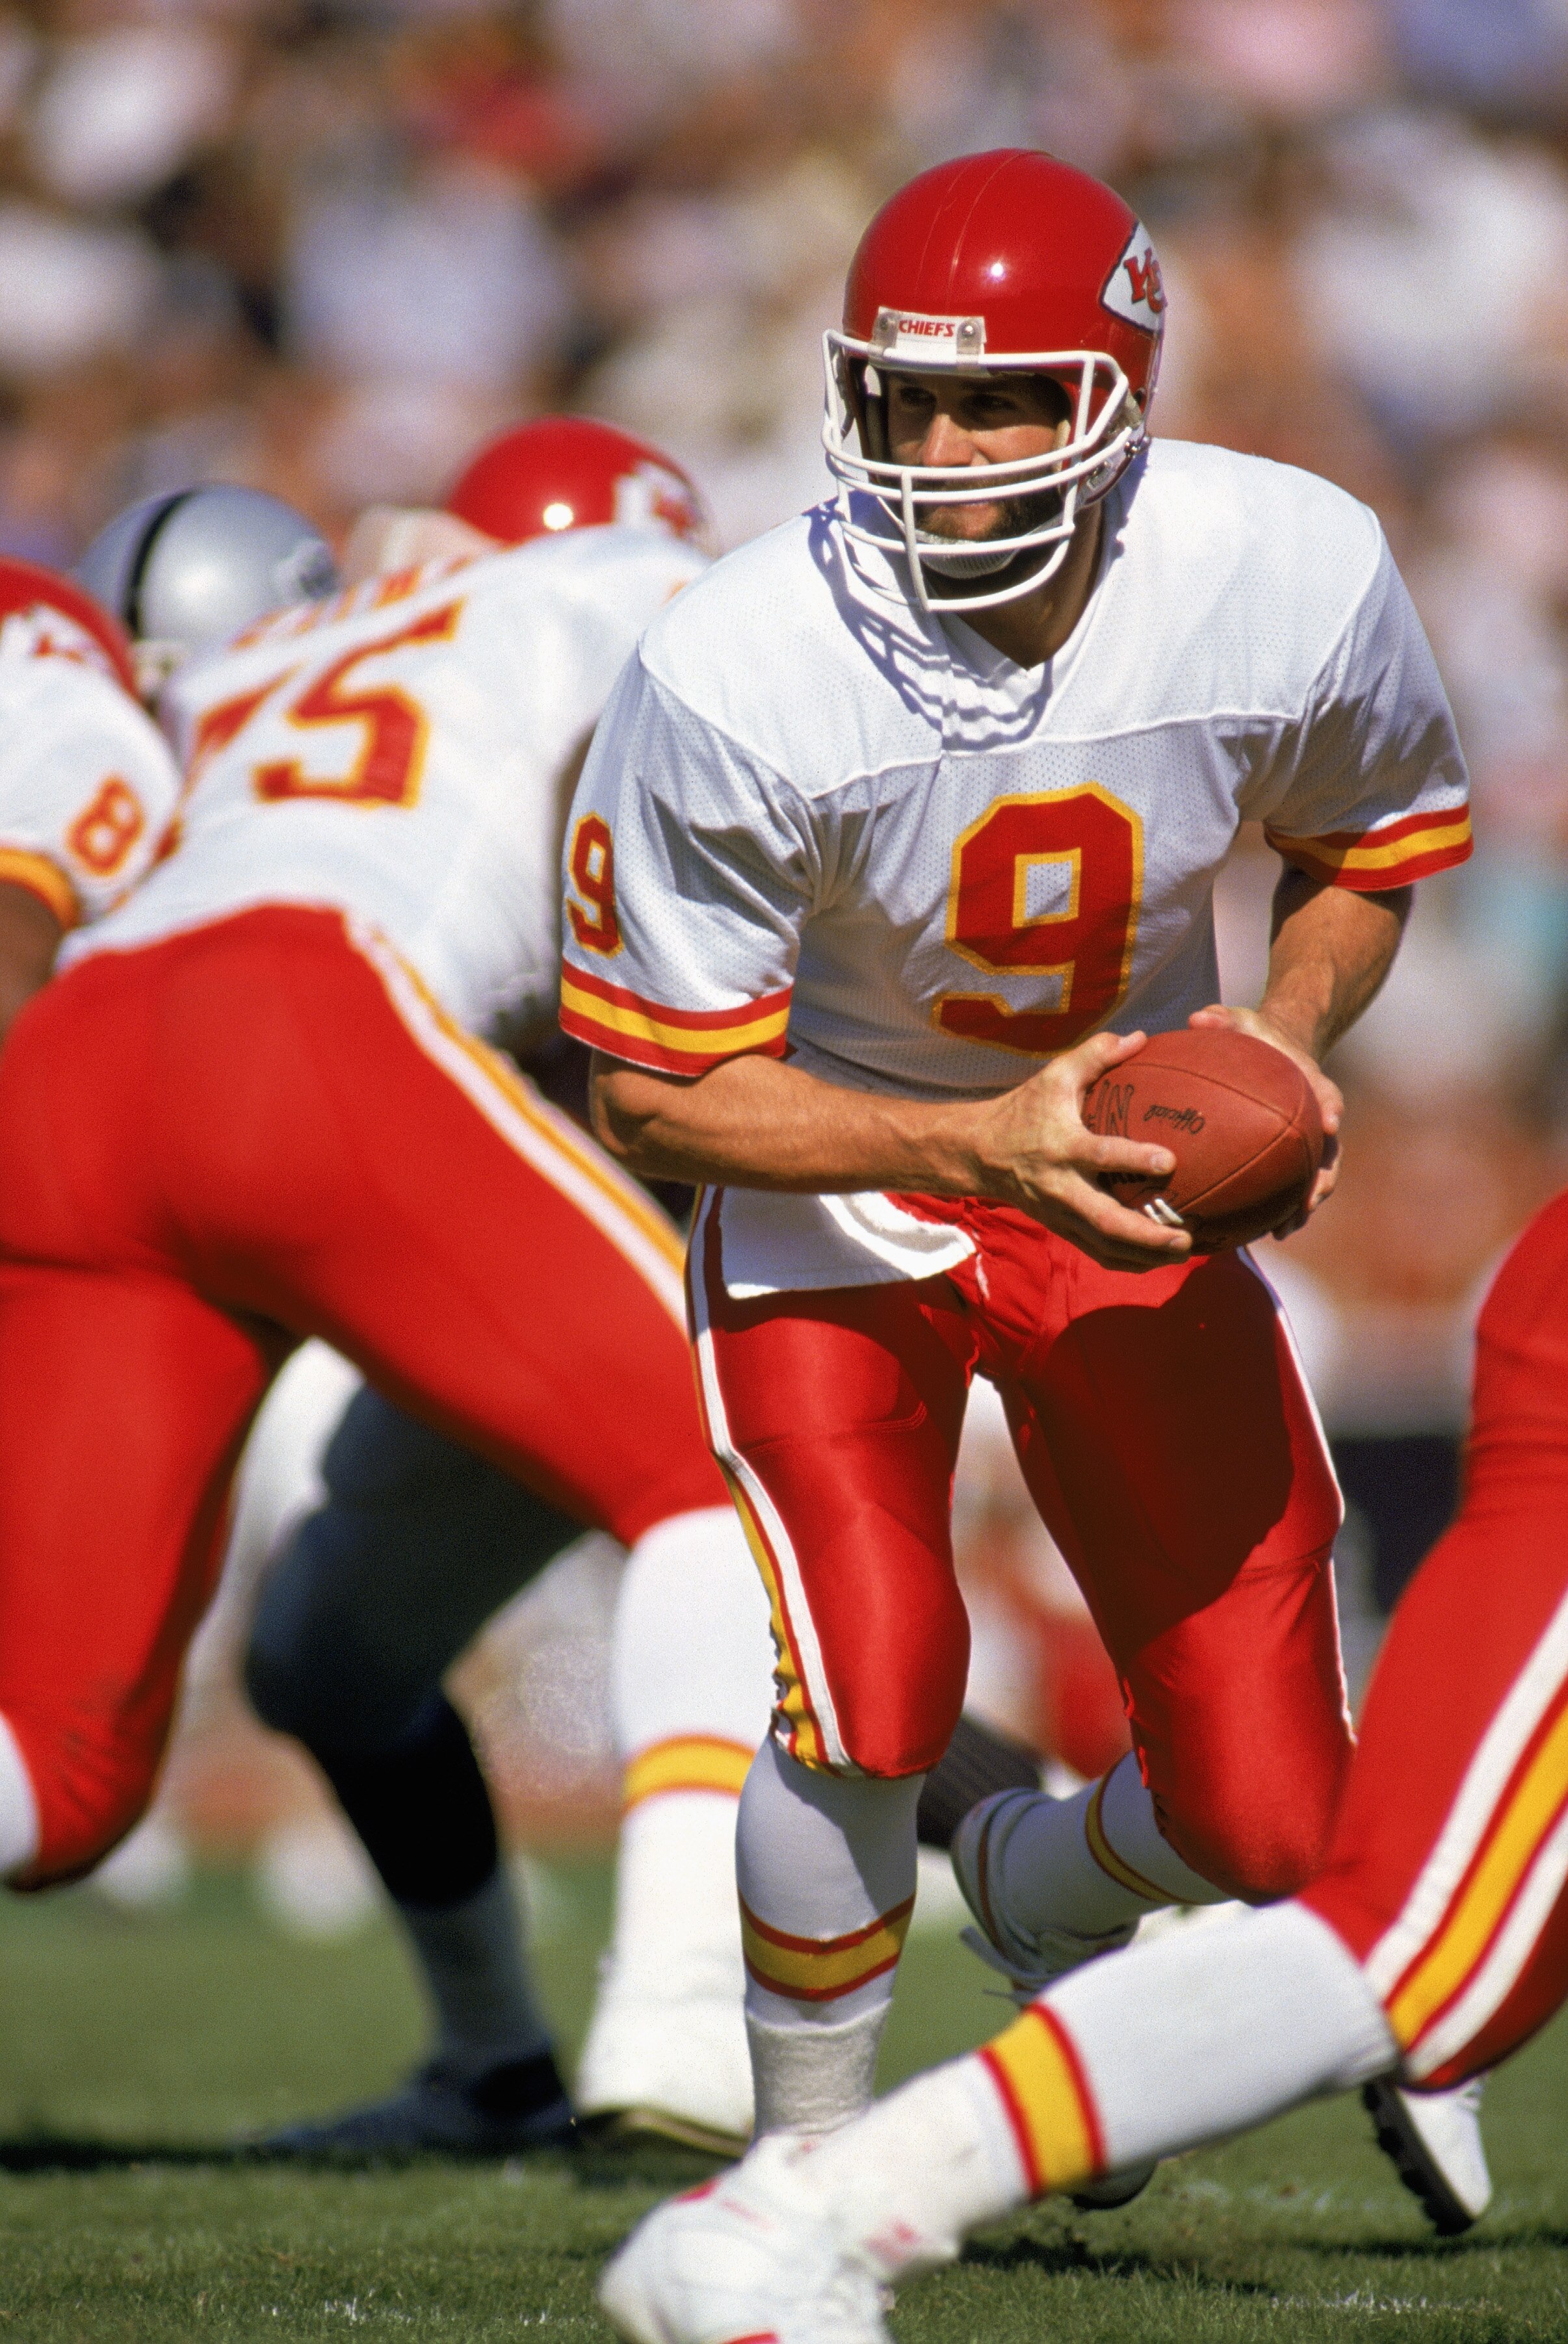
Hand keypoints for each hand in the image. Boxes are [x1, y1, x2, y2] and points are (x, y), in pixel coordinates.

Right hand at [971, 1030, 1192, 1272]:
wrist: (979, 1153)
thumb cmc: (1024, 1111)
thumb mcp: (1054, 1076)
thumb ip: (1096, 1055)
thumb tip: (1140, 1037)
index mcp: (1062, 1147)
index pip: (1101, 1156)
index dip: (1134, 1160)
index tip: (1170, 1161)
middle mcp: (1062, 1187)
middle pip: (1106, 1221)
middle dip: (1147, 1235)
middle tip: (1185, 1238)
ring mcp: (1061, 1214)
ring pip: (1105, 1246)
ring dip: (1145, 1256)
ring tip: (1184, 1252)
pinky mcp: (1062, 1229)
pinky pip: (1098, 1254)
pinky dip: (1129, 1262)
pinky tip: (1159, 1260)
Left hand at [1188, 1003, 1341, 1232]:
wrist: (1276, 1046)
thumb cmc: (1256, 1036)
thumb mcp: (1239, 1020)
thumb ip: (1222, 1019)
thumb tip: (1199, 1018)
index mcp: (1311, 1083)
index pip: (1327, 1095)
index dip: (1331, 1108)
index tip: (1333, 1123)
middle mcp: (1317, 1117)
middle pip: (1329, 1153)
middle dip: (1320, 1180)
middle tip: (1306, 1204)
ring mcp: (1308, 1139)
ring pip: (1314, 1177)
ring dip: (1302, 1206)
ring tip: (1282, 1231)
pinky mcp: (1293, 1154)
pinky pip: (1290, 1184)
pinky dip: (1279, 1207)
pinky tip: (1258, 1231)